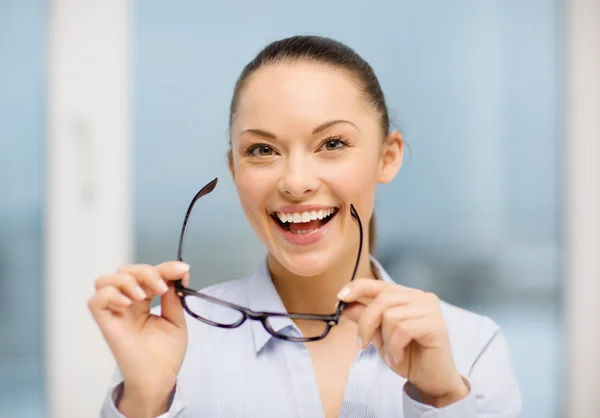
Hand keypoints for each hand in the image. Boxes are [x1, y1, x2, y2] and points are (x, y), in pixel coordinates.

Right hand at [88, 261, 190, 415]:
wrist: (160, 378)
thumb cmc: (166, 354)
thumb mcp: (176, 320)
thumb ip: (173, 298)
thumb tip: (176, 276)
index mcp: (143, 302)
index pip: (147, 274)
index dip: (165, 268)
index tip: (183, 271)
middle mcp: (126, 304)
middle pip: (125, 271)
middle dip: (147, 271)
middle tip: (162, 287)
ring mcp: (115, 313)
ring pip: (105, 280)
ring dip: (127, 280)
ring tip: (144, 295)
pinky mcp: (107, 324)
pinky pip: (96, 301)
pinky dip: (111, 295)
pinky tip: (129, 303)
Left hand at [337, 279, 468, 406]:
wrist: (432, 382)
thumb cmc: (408, 357)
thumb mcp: (380, 335)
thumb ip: (365, 318)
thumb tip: (345, 304)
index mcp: (408, 296)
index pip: (379, 284)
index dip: (357, 287)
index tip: (340, 298)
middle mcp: (421, 297)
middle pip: (382, 300)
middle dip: (366, 323)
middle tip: (362, 344)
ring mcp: (430, 309)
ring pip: (391, 316)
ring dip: (385, 340)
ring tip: (391, 353)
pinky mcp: (435, 325)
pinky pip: (402, 329)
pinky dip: (395, 346)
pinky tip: (399, 356)